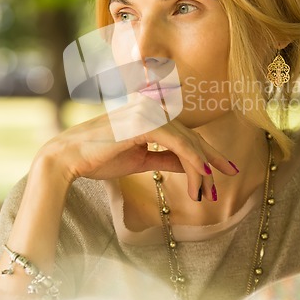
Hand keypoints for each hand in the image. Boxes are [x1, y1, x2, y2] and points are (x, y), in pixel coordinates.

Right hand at [34, 105, 236, 200]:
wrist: (68, 158)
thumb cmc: (99, 158)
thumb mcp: (140, 159)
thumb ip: (164, 158)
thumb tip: (189, 166)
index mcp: (150, 115)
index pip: (184, 134)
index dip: (205, 151)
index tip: (222, 167)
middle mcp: (152, 109)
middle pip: (190, 136)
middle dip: (212, 157)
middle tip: (231, 173)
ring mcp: (148, 113)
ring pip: (187, 141)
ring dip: (201, 167)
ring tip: (209, 191)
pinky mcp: (144, 123)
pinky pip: (176, 143)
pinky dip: (192, 160)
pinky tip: (204, 174)